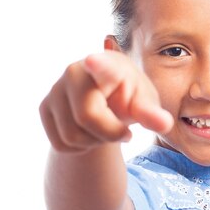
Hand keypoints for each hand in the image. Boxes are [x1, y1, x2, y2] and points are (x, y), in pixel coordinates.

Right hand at [39, 50, 173, 152]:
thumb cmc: (130, 98)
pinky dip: (80, 147)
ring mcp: (55, 89)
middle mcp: (75, 72)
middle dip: (109, 133)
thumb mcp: (145, 104)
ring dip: (95, 142)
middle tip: (124, 133)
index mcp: (108, 66)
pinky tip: (89, 132)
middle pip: (87, 116)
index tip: (94, 61)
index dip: (98, 65)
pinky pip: (62, 144)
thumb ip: (152, 114)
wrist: (106, 102)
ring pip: (72, 136)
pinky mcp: (44, 108)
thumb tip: (164, 124)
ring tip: (105, 129)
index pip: (102, 66)